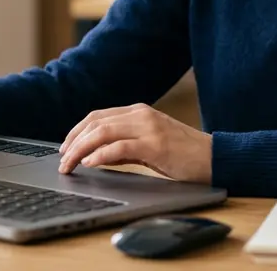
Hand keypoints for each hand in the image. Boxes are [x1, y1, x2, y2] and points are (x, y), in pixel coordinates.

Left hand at [57, 104, 211, 183]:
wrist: (215, 158)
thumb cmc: (183, 154)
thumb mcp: (149, 144)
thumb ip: (124, 145)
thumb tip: (96, 155)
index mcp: (138, 111)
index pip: (97, 116)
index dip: (76, 132)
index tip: (64, 148)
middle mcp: (141, 114)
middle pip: (95, 123)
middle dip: (73, 142)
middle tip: (61, 160)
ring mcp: (149, 127)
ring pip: (103, 132)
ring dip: (80, 149)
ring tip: (69, 164)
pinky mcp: (156, 144)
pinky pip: (120, 147)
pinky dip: (101, 155)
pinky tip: (90, 163)